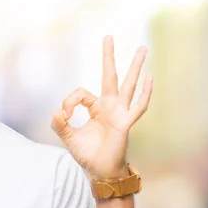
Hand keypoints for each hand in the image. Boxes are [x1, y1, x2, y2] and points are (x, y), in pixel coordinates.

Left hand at [51, 36, 152, 178]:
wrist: (99, 172)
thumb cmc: (87, 155)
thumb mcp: (68, 137)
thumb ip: (59, 124)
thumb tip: (56, 111)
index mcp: (96, 108)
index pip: (81, 93)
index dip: (70, 101)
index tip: (65, 115)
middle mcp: (110, 106)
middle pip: (110, 76)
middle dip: (108, 56)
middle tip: (107, 36)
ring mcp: (120, 113)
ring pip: (129, 85)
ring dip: (135, 67)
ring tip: (143, 48)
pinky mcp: (126, 123)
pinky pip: (138, 107)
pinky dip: (145, 94)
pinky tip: (151, 79)